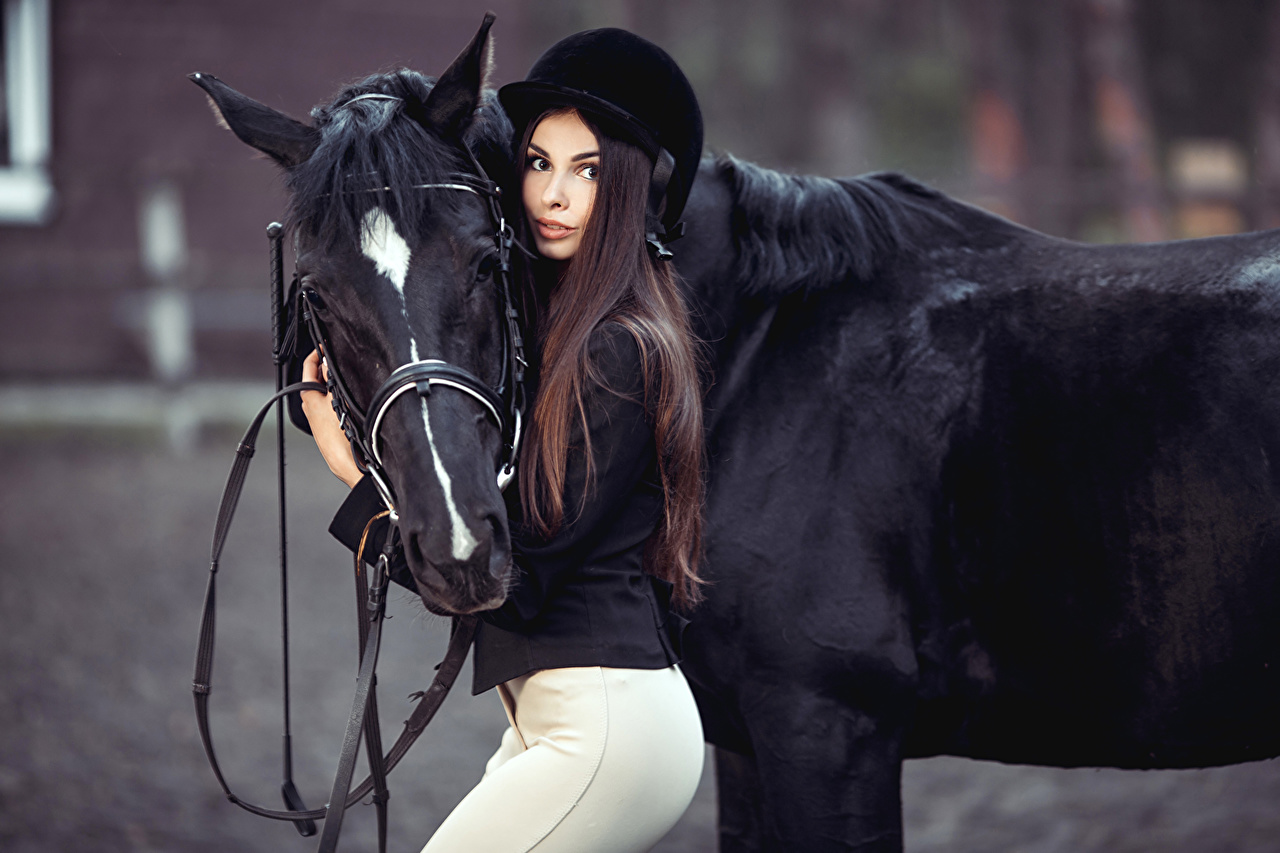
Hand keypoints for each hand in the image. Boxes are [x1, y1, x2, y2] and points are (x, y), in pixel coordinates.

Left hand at [300, 349, 362, 487]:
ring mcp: (318, 416)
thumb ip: (331, 376)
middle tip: (343, 359)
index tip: (326, 344)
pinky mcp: (328, 425)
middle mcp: (310, 405)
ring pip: (325, 391)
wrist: (347, 463)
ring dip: (335, 383)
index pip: (309, 366)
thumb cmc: (340, 433)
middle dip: (329, 368)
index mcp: (308, 395)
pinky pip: (331, 403)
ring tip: (350, 378)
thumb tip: (326, 360)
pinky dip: (339, 397)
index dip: (317, 352)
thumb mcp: (337, 397)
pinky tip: (352, 399)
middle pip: (317, 378)